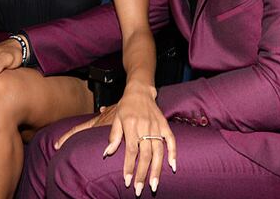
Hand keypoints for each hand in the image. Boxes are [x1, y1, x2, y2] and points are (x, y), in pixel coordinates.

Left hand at [54, 83, 175, 195]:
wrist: (140, 91)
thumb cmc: (126, 106)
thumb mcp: (116, 118)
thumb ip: (114, 136)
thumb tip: (107, 153)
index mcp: (132, 126)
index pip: (131, 151)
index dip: (129, 167)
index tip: (127, 181)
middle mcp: (145, 127)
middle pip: (146, 155)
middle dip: (143, 174)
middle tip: (140, 189)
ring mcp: (157, 126)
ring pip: (159, 151)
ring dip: (157, 170)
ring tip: (154, 184)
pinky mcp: (165, 125)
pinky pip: (171, 140)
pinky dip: (173, 153)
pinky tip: (172, 166)